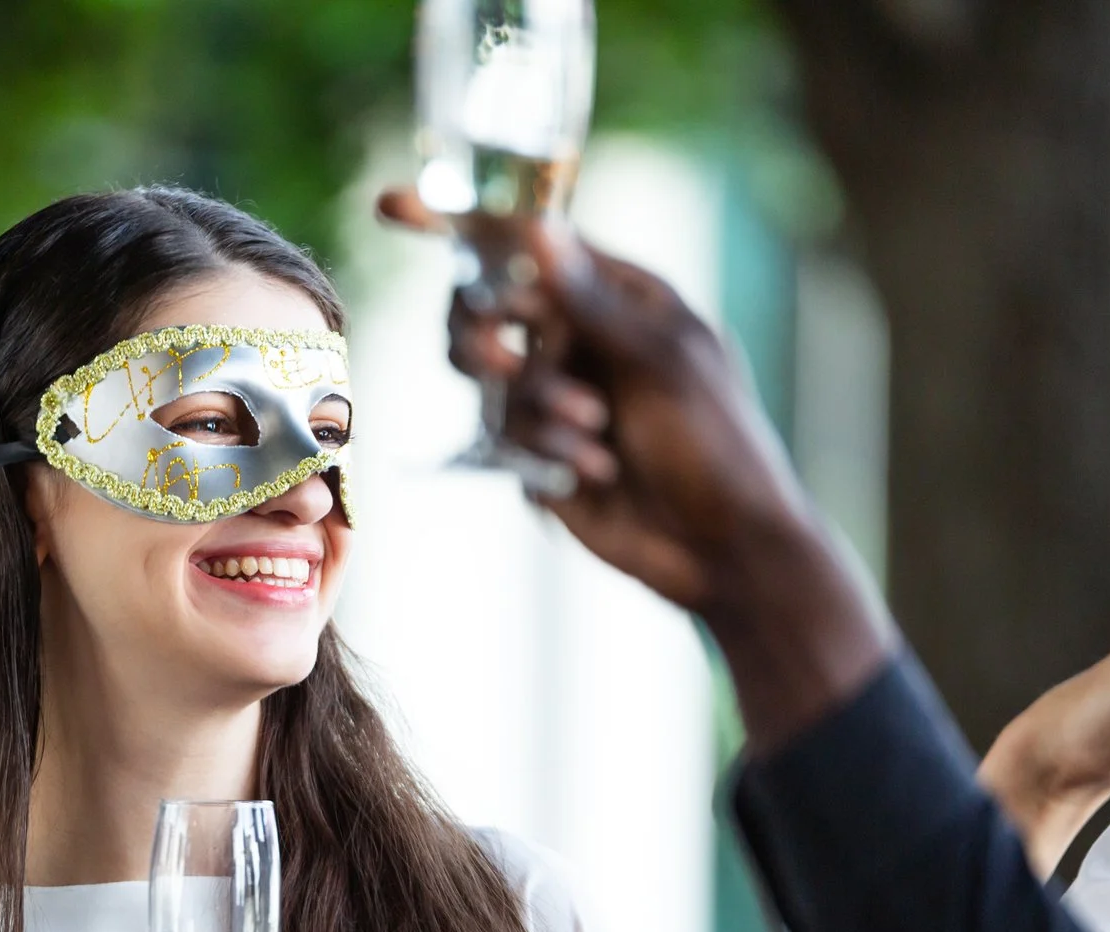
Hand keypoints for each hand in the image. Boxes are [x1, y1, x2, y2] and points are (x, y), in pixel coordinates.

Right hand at [379, 187, 884, 748]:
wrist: (720, 547)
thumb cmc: (716, 443)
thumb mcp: (661, 362)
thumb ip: (591, 301)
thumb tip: (536, 228)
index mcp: (616, 293)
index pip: (526, 241)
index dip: (456, 221)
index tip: (389, 204)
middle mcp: (576, 334)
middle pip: (482, 305)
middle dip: (483, 335)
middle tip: (506, 365)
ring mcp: (552, 392)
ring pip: (484, 373)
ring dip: (535, 403)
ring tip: (593, 429)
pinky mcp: (534, 451)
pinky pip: (503, 432)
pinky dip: (545, 449)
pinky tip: (597, 471)